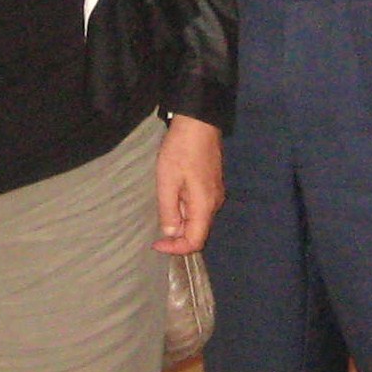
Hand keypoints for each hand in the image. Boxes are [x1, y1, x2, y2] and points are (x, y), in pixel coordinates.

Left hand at [155, 115, 223, 254]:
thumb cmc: (181, 150)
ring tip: (162, 207)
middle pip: (197, 232)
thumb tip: (170, 232)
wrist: (198, 122)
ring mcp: (215, 194)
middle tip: (156, 228)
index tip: (157, 243)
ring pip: (198, 219)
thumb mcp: (167, 181)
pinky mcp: (212, 184)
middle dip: (176, 235)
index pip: (195, 241)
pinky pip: (199, 207)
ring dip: (179, 221)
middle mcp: (214, 203)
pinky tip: (172, 196)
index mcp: (204, 205)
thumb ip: (169, 210)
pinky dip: (184, 210)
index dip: (176, 249)